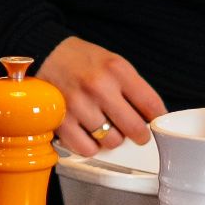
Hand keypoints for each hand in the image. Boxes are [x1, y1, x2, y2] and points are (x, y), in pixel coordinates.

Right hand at [36, 36, 168, 156]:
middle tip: (137, 132)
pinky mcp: (61, 121)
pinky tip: (90, 134)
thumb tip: (151, 116)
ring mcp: (79, 105)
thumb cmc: (81, 61)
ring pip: (112, 142)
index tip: (156, 122)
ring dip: (113, 139)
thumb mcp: (113, 62)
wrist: (46, 55)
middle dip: (140, 134)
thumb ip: (132, 87)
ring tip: (106, 127)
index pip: (151, 104)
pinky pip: (88, 149)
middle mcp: (98, 87)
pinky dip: (92, 146)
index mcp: (116, 69)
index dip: (158, 118)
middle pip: (135, 128)